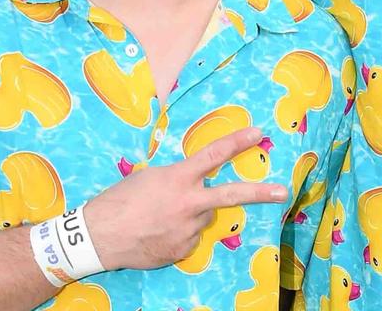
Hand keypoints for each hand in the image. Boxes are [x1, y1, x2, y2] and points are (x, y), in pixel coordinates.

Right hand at [85, 127, 288, 270]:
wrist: (99, 235)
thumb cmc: (119, 200)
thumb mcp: (149, 178)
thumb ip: (177, 179)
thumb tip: (193, 185)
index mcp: (178, 178)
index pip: (214, 155)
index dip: (237, 142)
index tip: (258, 133)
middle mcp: (188, 203)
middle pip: (231, 194)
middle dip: (260, 192)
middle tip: (282, 191)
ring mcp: (188, 229)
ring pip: (203, 217)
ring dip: (191, 214)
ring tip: (162, 217)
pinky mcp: (182, 249)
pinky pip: (190, 237)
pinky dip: (179, 233)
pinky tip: (159, 232)